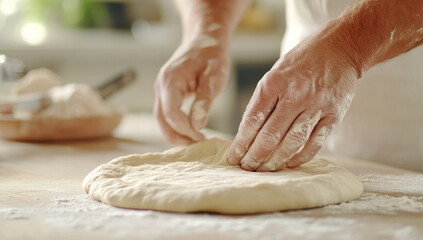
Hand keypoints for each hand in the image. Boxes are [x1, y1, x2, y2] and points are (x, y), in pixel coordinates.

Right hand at [154, 36, 229, 144]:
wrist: (205, 40)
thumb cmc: (211, 56)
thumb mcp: (214, 78)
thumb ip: (204, 101)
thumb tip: (198, 126)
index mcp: (170, 81)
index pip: (171, 113)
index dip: (184, 129)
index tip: (201, 137)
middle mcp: (161, 85)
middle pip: (161, 119)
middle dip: (177, 136)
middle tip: (196, 146)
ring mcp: (162, 89)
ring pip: (162, 118)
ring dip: (175, 132)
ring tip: (194, 142)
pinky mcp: (167, 92)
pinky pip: (167, 112)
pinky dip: (176, 125)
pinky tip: (191, 132)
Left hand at [228, 33, 359, 170]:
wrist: (339, 48)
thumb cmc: (301, 62)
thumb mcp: (275, 74)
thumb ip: (264, 101)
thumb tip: (249, 132)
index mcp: (273, 83)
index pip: (252, 120)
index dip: (241, 142)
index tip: (233, 156)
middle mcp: (294, 95)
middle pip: (270, 135)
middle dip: (255, 156)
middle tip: (246, 168)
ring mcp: (315, 106)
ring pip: (292, 142)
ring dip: (276, 160)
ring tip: (265, 169)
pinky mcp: (333, 114)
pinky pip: (315, 142)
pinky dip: (301, 156)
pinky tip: (290, 163)